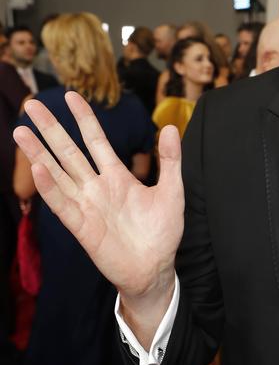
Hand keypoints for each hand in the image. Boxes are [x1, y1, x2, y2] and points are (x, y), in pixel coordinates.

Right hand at [13, 91, 183, 299]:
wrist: (156, 270)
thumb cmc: (162, 233)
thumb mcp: (172, 191)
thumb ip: (170, 160)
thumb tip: (170, 126)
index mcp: (117, 177)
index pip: (96, 140)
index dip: (84, 118)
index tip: (71, 95)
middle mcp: (97, 187)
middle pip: (69, 152)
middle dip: (51, 129)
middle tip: (32, 105)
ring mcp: (87, 206)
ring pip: (58, 174)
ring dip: (39, 154)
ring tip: (20, 132)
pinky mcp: (82, 227)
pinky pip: (62, 204)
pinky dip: (49, 188)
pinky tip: (37, 169)